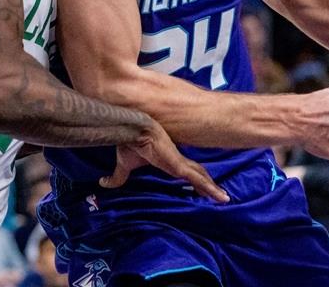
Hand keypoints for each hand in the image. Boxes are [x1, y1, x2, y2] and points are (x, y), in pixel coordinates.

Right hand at [99, 120, 229, 202]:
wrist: (134, 129)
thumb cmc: (131, 143)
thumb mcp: (124, 164)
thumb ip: (118, 176)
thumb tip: (103, 183)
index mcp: (168, 159)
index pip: (186, 170)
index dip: (195, 177)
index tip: (203, 187)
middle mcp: (177, 160)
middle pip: (198, 173)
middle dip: (208, 183)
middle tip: (219, 195)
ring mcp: (180, 163)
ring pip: (201, 177)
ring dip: (212, 188)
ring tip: (224, 199)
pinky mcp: (179, 166)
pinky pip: (198, 179)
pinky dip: (210, 188)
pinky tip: (220, 197)